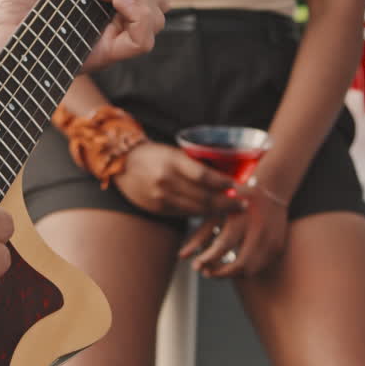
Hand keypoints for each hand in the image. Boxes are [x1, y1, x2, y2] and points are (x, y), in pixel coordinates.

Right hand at [112, 141, 244, 216]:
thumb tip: (222, 174)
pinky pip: (184, 213)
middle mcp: (166, 180)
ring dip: (217, 210)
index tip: (237, 186)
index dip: (223, 183)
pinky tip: (211, 212)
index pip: (203, 176)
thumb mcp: (173, 151)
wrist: (121, 164)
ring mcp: (161, 197)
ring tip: (232, 209)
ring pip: (196, 208)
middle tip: (243, 203)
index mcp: (172, 161)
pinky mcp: (157, 208)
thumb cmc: (152, 154)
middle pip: (203, 196)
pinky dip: (200, 213)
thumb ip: (194, 163)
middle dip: (226, 202)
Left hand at [180, 181, 289, 278]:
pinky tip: (234, 266)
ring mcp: (272, 239)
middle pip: (241, 264)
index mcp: (241, 217)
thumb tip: (182, 257)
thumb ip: (199, 235)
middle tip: (206, 273)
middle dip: (221, 274)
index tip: (196, 266)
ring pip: (252, 270)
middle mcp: (259, 229)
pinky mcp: (278, 246)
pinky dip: (246, 270)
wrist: (271, 188)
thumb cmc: (236, 199)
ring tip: (217, 271)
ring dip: (233, 275)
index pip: (223, 245)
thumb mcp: (216, 211)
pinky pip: (261, 267)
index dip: (208, 259)